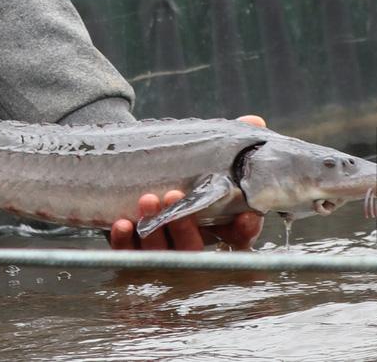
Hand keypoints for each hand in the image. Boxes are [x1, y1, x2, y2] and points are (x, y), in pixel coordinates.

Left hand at [106, 115, 266, 250]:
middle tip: (173, 195)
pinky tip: (122, 224)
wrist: (139, 168)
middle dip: (184, 226)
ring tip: (146, 199)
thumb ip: (230, 142)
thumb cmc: (182, 167)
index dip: (244, 230)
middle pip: (193, 249)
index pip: (238, 237)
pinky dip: (124, 243)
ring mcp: (160, 250)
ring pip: (161, 254)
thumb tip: (254, 121)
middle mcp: (190, 241)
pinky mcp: (131, 250)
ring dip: (153, 231)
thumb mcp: (206, 154)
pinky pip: (128, 255)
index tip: (245, 217)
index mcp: (216, 225)